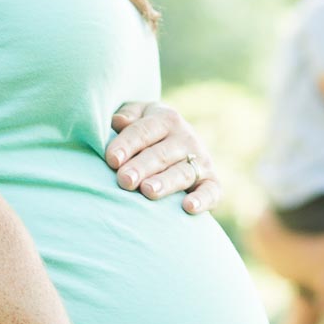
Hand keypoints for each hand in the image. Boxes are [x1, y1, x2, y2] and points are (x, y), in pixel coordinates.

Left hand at [107, 102, 221, 213]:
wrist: (180, 144)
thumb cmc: (147, 132)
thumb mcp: (138, 116)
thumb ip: (128, 116)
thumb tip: (118, 121)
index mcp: (166, 119)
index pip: (144, 131)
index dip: (127, 144)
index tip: (111, 159)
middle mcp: (186, 139)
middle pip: (161, 154)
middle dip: (142, 167)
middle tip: (125, 180)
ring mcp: (201, 161)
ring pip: (182, 173)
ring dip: (165, 183)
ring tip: (148, 191)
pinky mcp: (212, 182)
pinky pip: (211, 192)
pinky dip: (202, 200)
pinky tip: (188, 207)